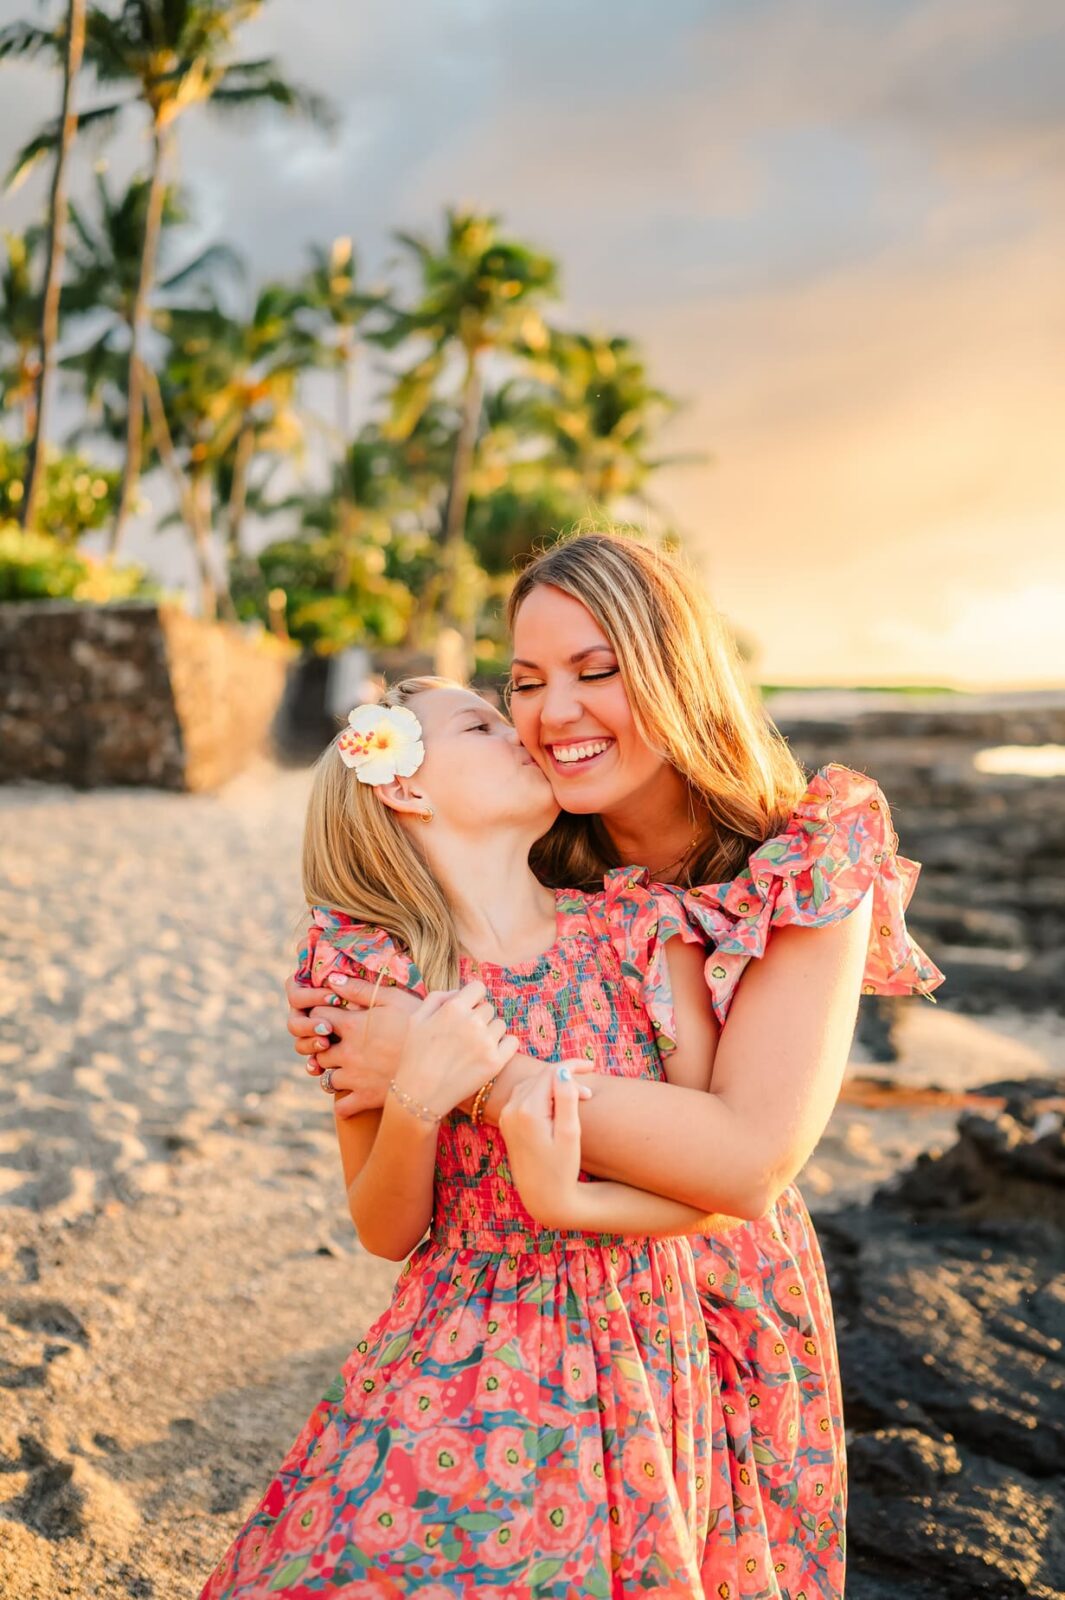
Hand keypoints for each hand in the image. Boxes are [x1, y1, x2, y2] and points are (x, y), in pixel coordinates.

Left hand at [285, 972, 421, 1118]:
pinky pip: (341, 1108)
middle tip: (338, 1043)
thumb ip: (360, 989)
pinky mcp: (365, 1099)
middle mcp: (346, 1052)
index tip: (332, 1016)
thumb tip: (331, 979)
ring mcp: (354, 1078)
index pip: (316, 1017)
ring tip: (347, 1069)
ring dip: (332, 1074)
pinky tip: (353, 1095)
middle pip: (316, 1050)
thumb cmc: (419, 1024)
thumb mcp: (393, 998)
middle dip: (323, 1046)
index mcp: (351, 1026)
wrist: (440, 1061)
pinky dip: (343, 1104)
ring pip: (326, 1079)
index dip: (321, 1014)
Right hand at [393, 980, 519, 1119]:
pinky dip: (504, 1046)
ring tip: (473, 1047)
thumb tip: (459, 992)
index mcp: (454, 1008)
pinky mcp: (496, 1061)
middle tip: (464, 1036)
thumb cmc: (415, 1055)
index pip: (478, 988)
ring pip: (500, 1024)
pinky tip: (489, 1053)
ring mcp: (487, 1042)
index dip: (472, 998)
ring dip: (490, 1032)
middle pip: (488, 1008)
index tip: (466, 1010)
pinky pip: (512, 1042)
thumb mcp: (417, 1018)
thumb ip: (438, 997)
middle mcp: (473, 1022)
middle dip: (478, 1018)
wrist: (420, 1093)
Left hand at [499, 1064, 585, 1229]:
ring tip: (577, 1098)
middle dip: (565, 1078)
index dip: (572, 1066)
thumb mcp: (570, 1134)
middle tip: (589, 1094)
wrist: (543, 1196)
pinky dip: (542, 1093)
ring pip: (532, 1084)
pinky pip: (524, 1095)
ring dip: (554, 1085)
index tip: (591, 1066)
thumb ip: (567, 1099)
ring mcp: (507, 1116)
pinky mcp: (507, 1122)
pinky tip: (557, 1104)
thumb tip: (563, 1071)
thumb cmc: (562, 1168)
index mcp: (527, 1110)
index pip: (550, 1073)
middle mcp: (511, 1109)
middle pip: (541, 1077)